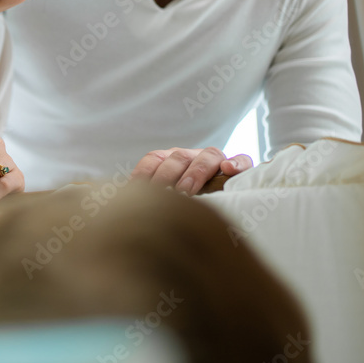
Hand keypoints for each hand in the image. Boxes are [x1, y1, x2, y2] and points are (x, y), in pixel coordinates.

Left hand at [131, 147, 251, 194]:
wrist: (224, 202)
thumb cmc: (185, 203)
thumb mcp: (165, 199)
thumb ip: (148, 200)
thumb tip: (122, 206)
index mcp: (169, 161)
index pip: (154, 158)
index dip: (144, 171)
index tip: (134, 188)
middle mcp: (190, 157)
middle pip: (178, 157)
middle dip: (168, 175)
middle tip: (162, 194)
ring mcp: (215, 160)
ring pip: (208, 156)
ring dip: (195, 172)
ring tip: (187, 190)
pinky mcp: (239, 167)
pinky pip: (241, 159)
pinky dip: (235, 162)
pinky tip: (228, 169)